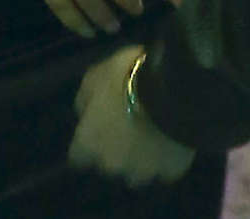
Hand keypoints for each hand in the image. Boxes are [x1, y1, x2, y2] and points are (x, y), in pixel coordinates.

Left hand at [69, 45, 196, 186]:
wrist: (171, 91)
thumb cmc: (125, 79)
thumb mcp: (94, 76)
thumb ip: (85, 100)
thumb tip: (84, 112)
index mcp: (89, 142)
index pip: (78, 156)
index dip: (88, 142)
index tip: (96, 129)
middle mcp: (111, 164)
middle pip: (108, 163)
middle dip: (115, 150)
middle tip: (127, 127)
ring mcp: (142, 172)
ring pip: (136, 172)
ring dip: (139, 158)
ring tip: (149, 135)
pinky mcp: (169, 173)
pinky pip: (164, 168)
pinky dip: (165, 158)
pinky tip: (169, 138)